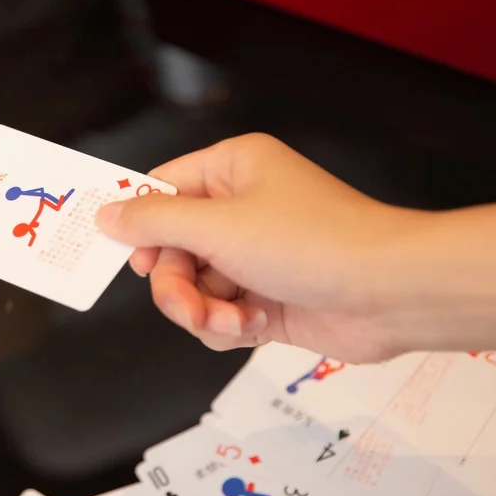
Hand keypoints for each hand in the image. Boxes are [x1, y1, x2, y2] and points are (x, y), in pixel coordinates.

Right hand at [94, 134, 424, 361]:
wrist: (389, 292)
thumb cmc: (313, 241)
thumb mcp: (217, 226)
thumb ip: (153, 222)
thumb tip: (106, 213)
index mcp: (231, 169)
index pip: (162, 190)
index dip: (140, 227)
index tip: (131, 260)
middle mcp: (241, 207)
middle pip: (172, 248)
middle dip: (175, 285)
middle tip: (186, 306)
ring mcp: (255, 254)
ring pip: (194, 287)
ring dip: (202, 310)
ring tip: (229, 320)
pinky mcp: (269, 297)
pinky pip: (221, 312)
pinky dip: (228, 325)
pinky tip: (251, 327)